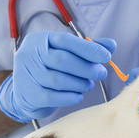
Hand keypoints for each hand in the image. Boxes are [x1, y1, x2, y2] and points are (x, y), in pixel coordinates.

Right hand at [0, 31, 116, 121]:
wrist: (26, 90)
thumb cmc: (52, 67)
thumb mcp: (68, 53)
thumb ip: (89, 48)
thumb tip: (111, 45)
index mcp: (41, 40)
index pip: (67, 41)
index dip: (88, 49)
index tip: (107, 56)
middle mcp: (30, 54)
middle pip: (62, 60)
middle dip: (87, 68)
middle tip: (101, 74)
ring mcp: (27, 74)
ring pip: (58, 80)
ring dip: (80, 84)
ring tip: (89, 85)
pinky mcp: (29, 94)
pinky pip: (53, 97)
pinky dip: (70, 97)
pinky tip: (79, 96)